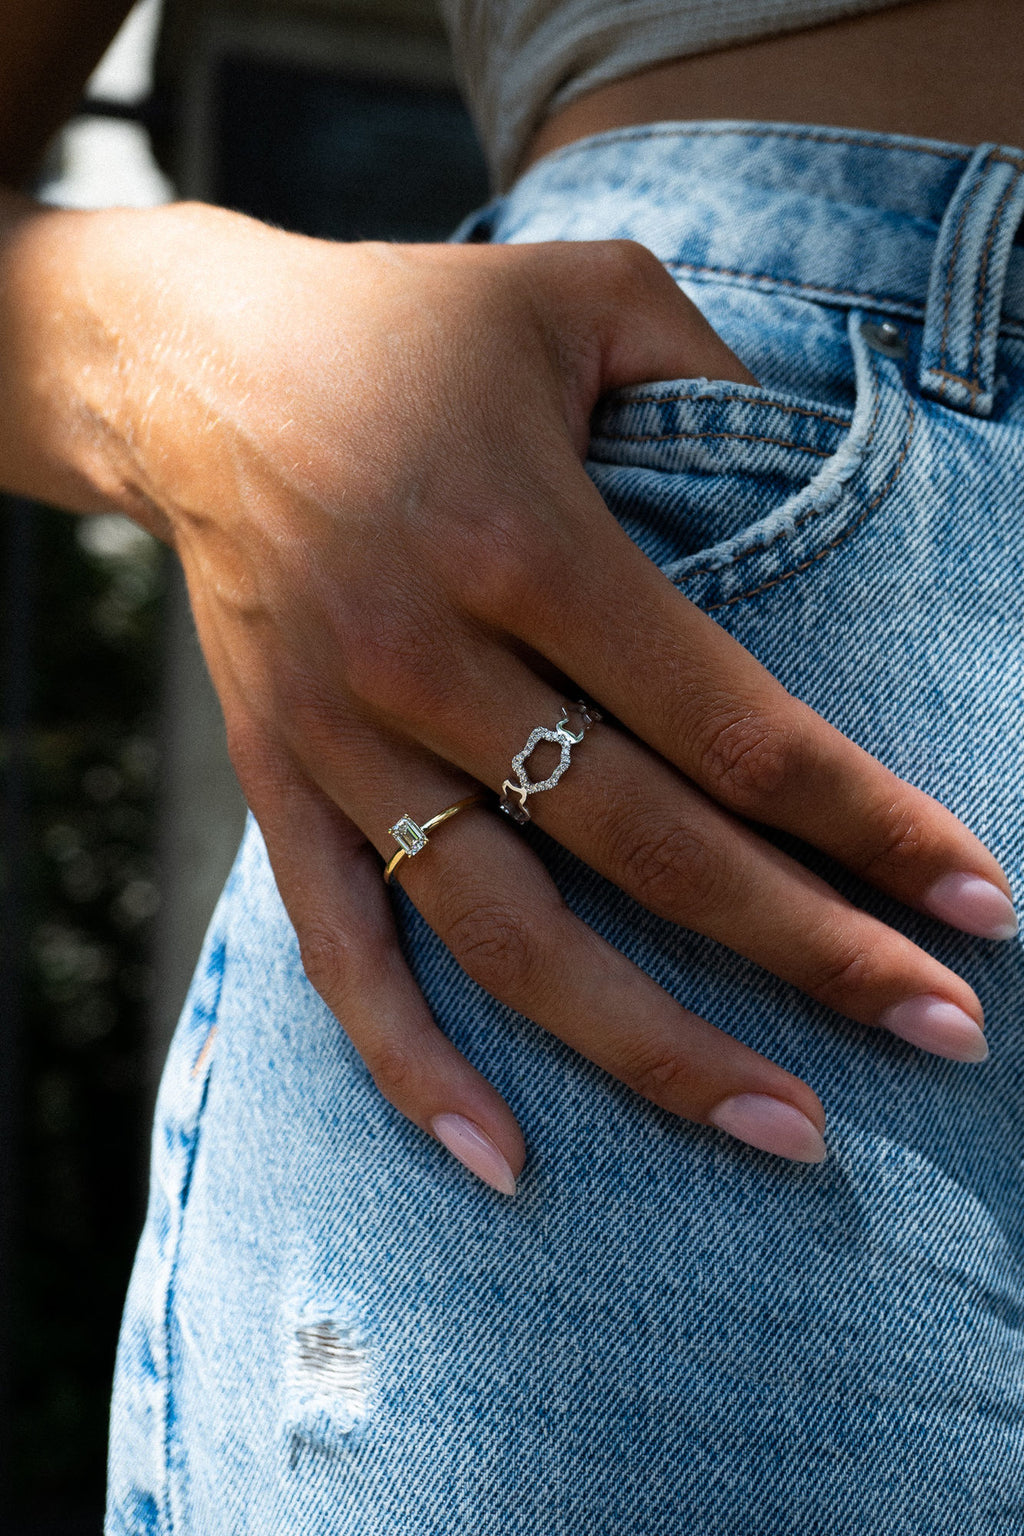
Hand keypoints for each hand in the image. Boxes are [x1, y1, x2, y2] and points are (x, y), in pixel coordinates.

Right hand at [12, 201, 1014, 1187]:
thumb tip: (822, 466)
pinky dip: (411, 1062)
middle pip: (648, 847)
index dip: (868, 823)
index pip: (733, 722)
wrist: (193, 370)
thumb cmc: (408, 326)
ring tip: (786, 1130)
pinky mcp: (278, 782)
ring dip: (653, 1047)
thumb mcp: (578, 293)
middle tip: (945, 1035)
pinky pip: (339, 949)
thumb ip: (712, 376)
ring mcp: (342, 738)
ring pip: (509, 934)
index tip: (978, 905)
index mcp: (521, 538)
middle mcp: (427, 656)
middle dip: (811, 950)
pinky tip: (503, 1158)